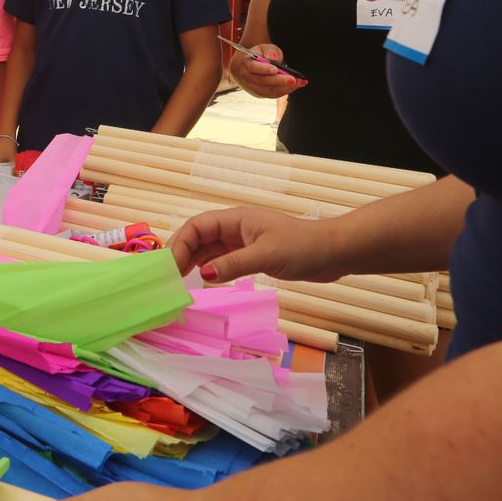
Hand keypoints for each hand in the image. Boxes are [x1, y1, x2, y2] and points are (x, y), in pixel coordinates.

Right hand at [169, 206, 344, 283]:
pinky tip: (203, 280)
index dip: (179, 243)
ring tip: (179, 281)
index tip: (170, 266)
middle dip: (181, 253)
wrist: (333, 252)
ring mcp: (242, 242)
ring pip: (208, 248)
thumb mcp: (266, 255)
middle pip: (198, 236)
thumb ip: (233, 264)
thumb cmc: (302, 247)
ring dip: (192, 261)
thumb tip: (203, 275)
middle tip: (169, 277)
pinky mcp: (251, 255)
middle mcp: (235, 228)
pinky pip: (221, 259)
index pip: (197, 226)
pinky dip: (209, 268)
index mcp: (235, 219)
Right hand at [232, 42, 305, 98]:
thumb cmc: (260, 54)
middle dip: (279, 80)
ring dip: (285, 87)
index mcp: (246, 63)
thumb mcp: (265, 48)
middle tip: (293, 79)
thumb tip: (274, 58)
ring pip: (268, 90)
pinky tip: (296, 86)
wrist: (252, 64)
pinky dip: (285, 90)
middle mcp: (247, 77)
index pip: (253, 67)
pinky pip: (273, 94)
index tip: (276, 69)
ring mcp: (254, 87)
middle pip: (262, 81)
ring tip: (299, 83)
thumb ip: (270, 51)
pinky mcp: (261, 92)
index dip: (264, 69)